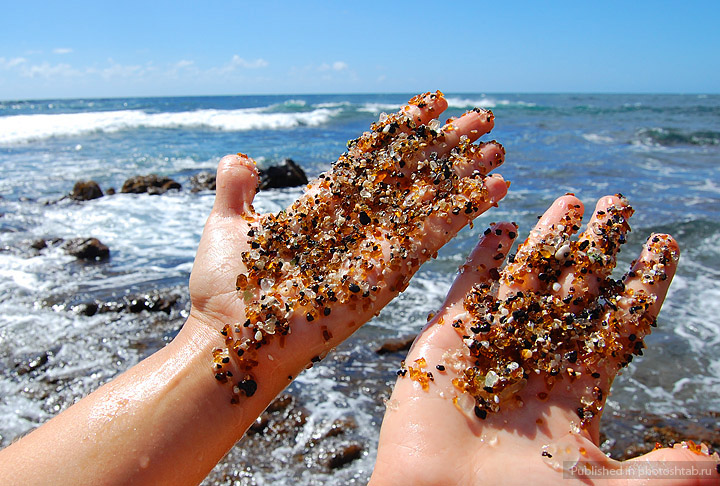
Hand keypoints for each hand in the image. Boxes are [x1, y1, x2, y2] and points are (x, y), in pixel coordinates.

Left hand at [185, 91, 508, 397]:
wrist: (229, 340)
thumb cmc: (223, 289)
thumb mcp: (228, 224)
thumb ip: (236, 189)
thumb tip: (239, 158)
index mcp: (325, 209)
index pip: (374, 158)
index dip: (406, 130)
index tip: (434, 103)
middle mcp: (357, 227)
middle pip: (412, 176)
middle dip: (447, 148)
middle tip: (483, 118)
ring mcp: (375, 251)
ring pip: (431, 202)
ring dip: (465, 175)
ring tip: (498, 146)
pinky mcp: (388, 275)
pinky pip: (433, 237)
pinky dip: (464, 210)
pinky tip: (494, 185)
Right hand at [371, 194, 719, 484]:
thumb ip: (660, 473)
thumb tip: (718, 459)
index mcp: (575, 393)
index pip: (618, 323)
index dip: (642, 284)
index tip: (664, 244)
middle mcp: (536, 362)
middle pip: (576, 291)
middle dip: (599, 248)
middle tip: (620, 204)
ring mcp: (489, 348)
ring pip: (527, 281)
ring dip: (548, 241)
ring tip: (572, 202)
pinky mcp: (446, 342)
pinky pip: (468, 290)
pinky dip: (485, 258)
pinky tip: (506, 227)